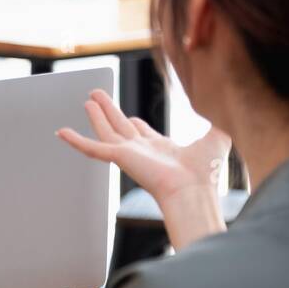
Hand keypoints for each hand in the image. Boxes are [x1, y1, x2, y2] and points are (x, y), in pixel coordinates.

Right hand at [57, 89, 231, 248]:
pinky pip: (92, 148)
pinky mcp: (119, 157)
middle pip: (121, 126)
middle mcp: (143, 151)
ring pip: (107, 130)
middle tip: (98, 97)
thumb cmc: (206, 172)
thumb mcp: (217, 137)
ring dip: (97, 115)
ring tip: (88, 99)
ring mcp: (129, 154)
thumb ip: (219, 120)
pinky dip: (76, 141)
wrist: (193, 190)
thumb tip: (227, 104)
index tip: (130, 115)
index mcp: (161, 149)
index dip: (135, 122)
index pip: (142, 133)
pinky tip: (61, 132)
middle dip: (110, 110)